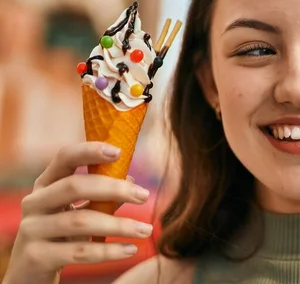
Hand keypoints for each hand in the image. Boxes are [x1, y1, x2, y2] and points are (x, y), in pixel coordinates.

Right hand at [3, 142, 152, 283]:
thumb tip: (131, 181)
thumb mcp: (77, 211)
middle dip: (114, 189)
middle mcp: (34, 202)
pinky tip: (131, 250)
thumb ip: (101, 196)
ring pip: (80, 221)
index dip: (90, 151)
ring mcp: (31, 229)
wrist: (29, 273)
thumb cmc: (60, 235)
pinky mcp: (36, 256)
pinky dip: (109, 251)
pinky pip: (79, 251)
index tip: (119, 152)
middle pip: (74, 187)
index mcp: (46, 184)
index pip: (65, 158)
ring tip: (146, 229)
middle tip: (144, 196)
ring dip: (119, 225)